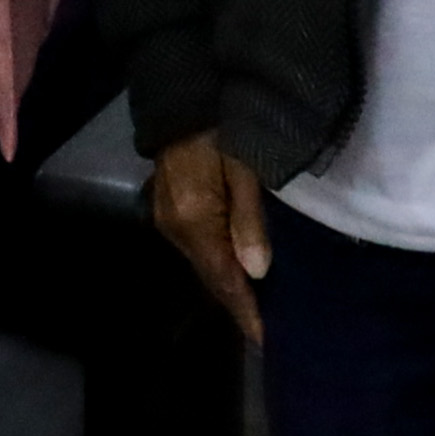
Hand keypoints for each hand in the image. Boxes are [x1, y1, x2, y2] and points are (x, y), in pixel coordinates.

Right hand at [146, 132, 273, 343]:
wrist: (183, 94)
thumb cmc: (222, 127)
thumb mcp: (245, 168)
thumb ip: (249, 220)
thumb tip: (256, 273)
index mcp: (194, 222)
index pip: (223, 281)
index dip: (245, 312)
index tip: (265, 341)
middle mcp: (175, 228)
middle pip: (211, 277)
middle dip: (238, 303)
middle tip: (267, 328)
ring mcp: (167, 218)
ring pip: (203, 264)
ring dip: (228, 284)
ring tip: (257, 305)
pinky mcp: (168, 208)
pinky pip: (197, 248)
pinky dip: (218, 263)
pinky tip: (236, 268)